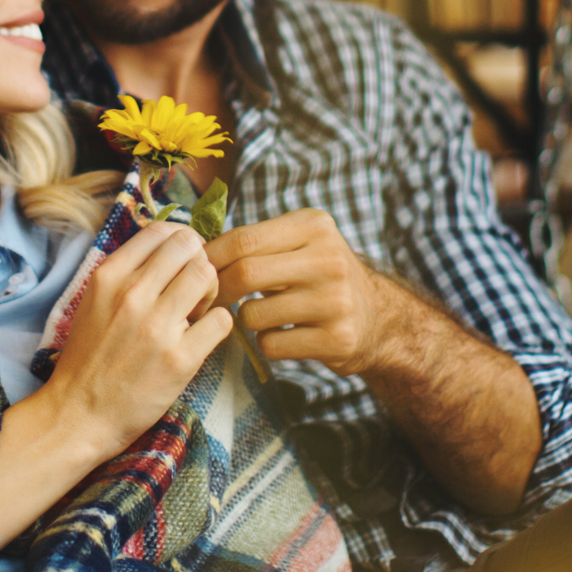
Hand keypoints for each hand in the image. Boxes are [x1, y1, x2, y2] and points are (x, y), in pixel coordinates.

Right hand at [42, 222, 232, 460]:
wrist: (77, 414)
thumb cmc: (89, 359)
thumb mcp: (94, 302)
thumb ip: (127, 273)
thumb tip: (169, 247)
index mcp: (109, 277)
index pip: (161, 230)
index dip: (180, 239)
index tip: (181, 259)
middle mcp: (133, 295)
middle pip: (190, 246)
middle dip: (198, 261)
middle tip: (193, 288)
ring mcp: (157, 327)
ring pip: (208, 275)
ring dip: (211, 290)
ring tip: (198, 311)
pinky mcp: (180, 359)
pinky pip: (221, 319)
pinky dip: (217, 325)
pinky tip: (201, 337)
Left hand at [206, 210, 386, 375]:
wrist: (377, 318)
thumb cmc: (320, 276)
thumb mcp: (300, 242)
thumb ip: (256, 242)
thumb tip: (193, 251)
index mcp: (315, 226)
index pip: (244, 239)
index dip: (211, 258)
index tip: (197, 271)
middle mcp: (329, 259)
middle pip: (246, 274)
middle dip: (219, 291)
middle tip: (211, 300)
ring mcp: (336, 301)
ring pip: (254, 314)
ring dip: (246, 320)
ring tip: (264, 315)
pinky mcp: (337, 338)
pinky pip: (271, 345)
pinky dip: (267, 343)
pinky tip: (286, 335)